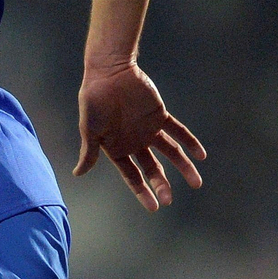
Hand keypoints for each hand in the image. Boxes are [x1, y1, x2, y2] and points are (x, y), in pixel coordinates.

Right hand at [75, 62, 205, 210]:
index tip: (154, 206)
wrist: (109, 72)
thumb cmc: (94, 100)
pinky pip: (178, 131)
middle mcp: (135, 142)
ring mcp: (149, 130)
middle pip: (152, 168)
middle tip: (169, 199)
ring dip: (183, 166)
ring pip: (170, 152)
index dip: (142, 191)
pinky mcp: (160, 115)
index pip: (132, 176)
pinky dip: (190, 142)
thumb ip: (89, 152)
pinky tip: (201, 154)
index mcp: (117, 149)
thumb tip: (77, 173)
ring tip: (197, 182)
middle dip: (161, 184)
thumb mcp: (90, 129)